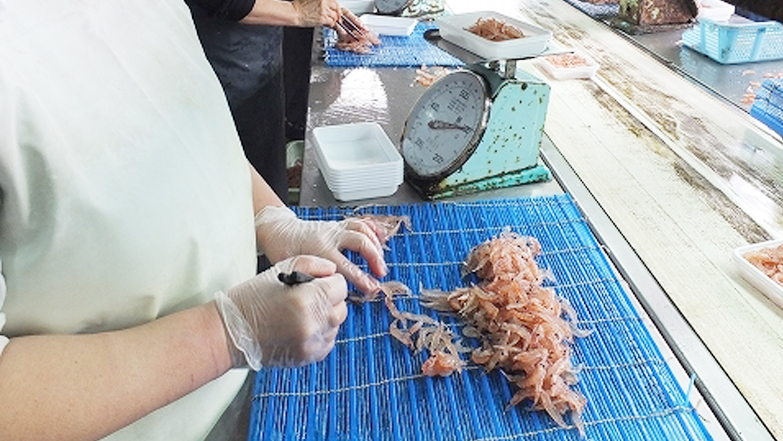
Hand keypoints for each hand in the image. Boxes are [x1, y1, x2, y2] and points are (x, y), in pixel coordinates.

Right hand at [215, 256, 347, 368]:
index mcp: (306, 299)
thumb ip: (311, 264)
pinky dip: (321, 334)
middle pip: (342, 306)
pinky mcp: (306, 357)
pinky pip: (328, 342)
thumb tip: (331, 269)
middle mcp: (312, 323)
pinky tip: (302, 326)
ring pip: (336, 325)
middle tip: (311, 296)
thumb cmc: (248, 300)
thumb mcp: (278, 270)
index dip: (330, 281)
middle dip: (330, 299)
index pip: (340, 286)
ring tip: (304, 312)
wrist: (228, 334)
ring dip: (326, 317)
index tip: (319, 282)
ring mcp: (310, 343)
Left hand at [255, 206, 387, 294]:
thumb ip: (311, 280)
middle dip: (374, 258)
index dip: (361, 278)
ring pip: (362, 230)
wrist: (279, 231)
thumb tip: (328, 296)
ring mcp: (335, 228)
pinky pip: (359, 222)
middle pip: (360, 242)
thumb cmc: (284, 250)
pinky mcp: (338, 225)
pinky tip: (381, 239)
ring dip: (376, 245)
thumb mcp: (293, 268)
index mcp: (319, 248)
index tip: (371, 288)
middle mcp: (330, 236)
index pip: (345, 265)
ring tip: (382, 260)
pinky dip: (373, 229)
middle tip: (380, 273)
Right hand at [292, 0, 340, 26]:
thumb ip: (321, 2)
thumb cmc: (300, 6)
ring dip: (334, 20)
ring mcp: (323, 10)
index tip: (337, 11)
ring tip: (330, 21)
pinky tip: (328, 24)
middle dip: (337, 14)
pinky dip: (331, 24)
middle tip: (337, 18)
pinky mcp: (322, 18)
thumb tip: (327, 6)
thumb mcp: (311, 0)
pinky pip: (331, 22)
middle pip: (336, 8)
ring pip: (335, 16)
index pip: (334, 2)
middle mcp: (324, 3)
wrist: (294, 12)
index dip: (337, 8)